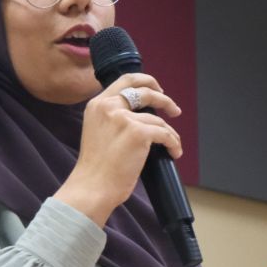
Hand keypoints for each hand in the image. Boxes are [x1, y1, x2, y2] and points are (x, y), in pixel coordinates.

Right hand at [53, 73, 182, 226]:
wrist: (92, 187)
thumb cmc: (96, 168)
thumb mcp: (98, 132)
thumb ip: (112, 118)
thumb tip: (141, 115)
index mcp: (97, 105)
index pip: (125, 80)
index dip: (145, 81)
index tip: (157, 89)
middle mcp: (109, 106)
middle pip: (145, 92)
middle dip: (165, 99)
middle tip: (174, 109)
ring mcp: (124, 118)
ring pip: (158, 120)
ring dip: (170, 133)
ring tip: (172, 144)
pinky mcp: (138, 133)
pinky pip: (165, 134)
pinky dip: (173, 143)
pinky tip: (174, 152)